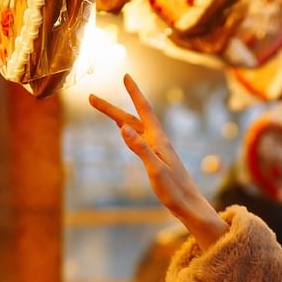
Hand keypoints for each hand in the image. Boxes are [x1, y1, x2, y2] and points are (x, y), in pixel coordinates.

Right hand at [90, 74, 227, 249]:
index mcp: (158, 140)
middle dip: (111, 108)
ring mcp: (158, 150)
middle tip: (91, 98)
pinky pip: (139, 138)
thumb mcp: (154, 169)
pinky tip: (126, 131)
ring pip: (134, 128)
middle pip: (132, 118)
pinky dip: (128, 130)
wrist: (190, 205)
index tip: (125, 76)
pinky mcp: (157, 159)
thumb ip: (140, 148)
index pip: (143, 110)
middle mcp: (158, 141)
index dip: (134, 92)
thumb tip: (122, 128)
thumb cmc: (174, 190)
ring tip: (106, 110)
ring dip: (119, 117)